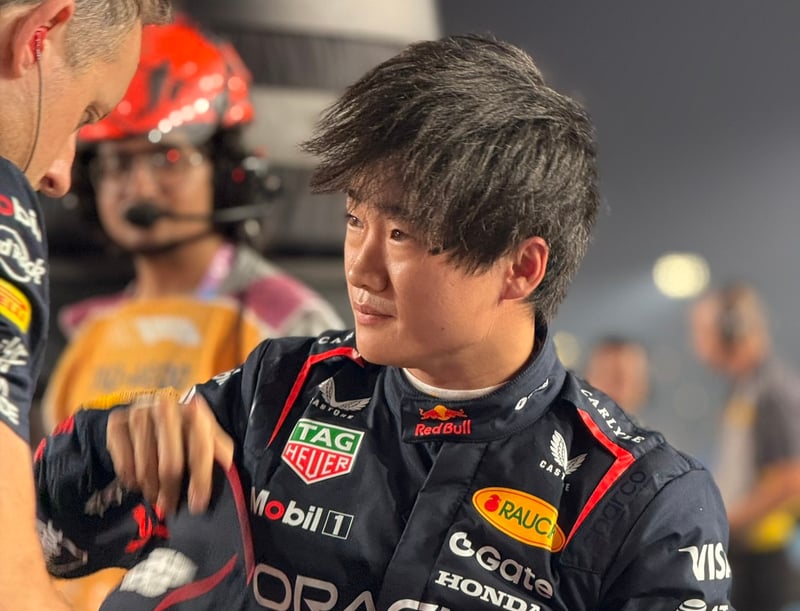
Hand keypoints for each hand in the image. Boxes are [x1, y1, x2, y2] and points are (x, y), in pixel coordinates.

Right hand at [106, 393, 233, 514]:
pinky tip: (139, 482)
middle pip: (170, 464)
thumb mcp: (208, 438)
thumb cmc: (186, 432)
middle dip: (171, 491)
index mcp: (195, 412)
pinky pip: (123, 463)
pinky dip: (131, 479)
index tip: (197, 505)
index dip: (200, 480)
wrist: (152, 414)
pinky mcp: (116, 423)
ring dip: (151, 489)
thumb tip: (227, 472)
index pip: (200, 450)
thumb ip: (220, 453)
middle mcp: (166, 408)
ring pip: (144, 467)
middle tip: (170, 507)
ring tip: (156, 496)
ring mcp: (139, 414)